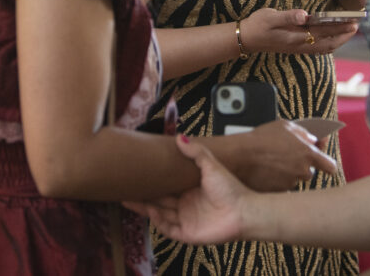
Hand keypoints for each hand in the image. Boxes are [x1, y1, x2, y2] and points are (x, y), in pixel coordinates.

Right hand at [124, 135, 249, 244]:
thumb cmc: (231, 188)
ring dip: (145, 207)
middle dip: (142, 195)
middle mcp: (185, 205)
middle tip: (124, 186)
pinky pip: (168, 229)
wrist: (244, 210)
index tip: (137, 173)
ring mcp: (186, 220)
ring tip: (127, 197)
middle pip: (158, 200)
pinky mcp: (187, 234)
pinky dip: (157, 221)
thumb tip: (179, 136)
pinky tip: (149, 211)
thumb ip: (196, 152)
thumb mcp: (211, 165)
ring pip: (159, 214)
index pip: (165, 186)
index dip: (151, 181)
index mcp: (189, 190)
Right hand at [231, 119, 336, 191]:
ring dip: (287, 174)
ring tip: (271, 163)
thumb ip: (304, 133)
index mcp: (308, 154)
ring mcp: (291, 183)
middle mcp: (303, 171)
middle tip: (286, 158)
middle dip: (300, 166)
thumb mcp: (285, 126)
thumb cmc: (261, 139)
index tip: (324, 163)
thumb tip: (313, 139)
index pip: (330, 166)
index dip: (327, 165)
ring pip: (294, 179)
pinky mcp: (279, 192)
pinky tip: (266, 172)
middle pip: (309, 172)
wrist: (240, 157)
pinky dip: (277, 182)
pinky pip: (282, 187)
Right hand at [241, 8, 357, 55]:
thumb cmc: (257, 25)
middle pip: (328, 43)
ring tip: (349, 31)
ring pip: (325, 48)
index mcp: (296, 36)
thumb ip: (288, 16)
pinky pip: (318, 49)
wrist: (246, 39)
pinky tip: (333, 38)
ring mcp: (298, 48)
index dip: (339, 27)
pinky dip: (330, 43)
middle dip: (344, 35)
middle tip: (357, 25)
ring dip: (339, 40)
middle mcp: (300, 45)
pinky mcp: (296, 48)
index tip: (353, 21)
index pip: (323, 32)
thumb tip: (305, 15)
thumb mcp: (270, 17)